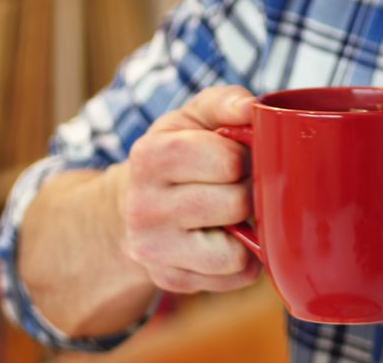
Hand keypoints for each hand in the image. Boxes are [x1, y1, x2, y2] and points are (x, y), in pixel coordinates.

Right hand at [119, 85, 261, 293]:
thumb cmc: (177, 155)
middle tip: (235, 185)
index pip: (228, 161)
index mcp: (150, 156)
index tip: (235, 156)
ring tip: (230, 213)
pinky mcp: (170, 280)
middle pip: (236, 203)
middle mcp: (144, 207)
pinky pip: (235, 275)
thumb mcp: (193, 118)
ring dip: (247, 229)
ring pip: (236, 249)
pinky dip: (242, 258)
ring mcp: (154, 250)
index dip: (245, 156)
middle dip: (247, 190)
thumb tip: (251, 108)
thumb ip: (225, 103)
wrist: (132, 205)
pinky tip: (224, 239)